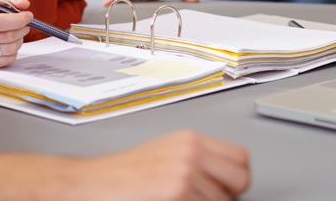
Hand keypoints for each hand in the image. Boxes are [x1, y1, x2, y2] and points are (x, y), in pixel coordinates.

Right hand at [0, 0, 32, 68]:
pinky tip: (9, 44)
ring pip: (9, 49)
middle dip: (22, 30)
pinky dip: (13, 52)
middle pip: (6, 36)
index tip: (28, 16)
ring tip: (16, 34)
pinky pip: (7, 60)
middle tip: (26, 25)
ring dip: (19, 41)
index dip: (17, 20)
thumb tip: (24, 4)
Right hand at [80, 131, 249, 200]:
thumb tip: (224, 179)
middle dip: (228, 196)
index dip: (235, 178)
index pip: (241, 158)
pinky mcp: (178, 194)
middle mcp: (192, 152)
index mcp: (191, 140)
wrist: (94, 184)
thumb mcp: (166, 155)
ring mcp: (186, 174)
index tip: (224, 188)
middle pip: (240, 180)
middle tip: (204, 198)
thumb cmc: (123, 175)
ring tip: (177, 200)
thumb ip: (197, 161)